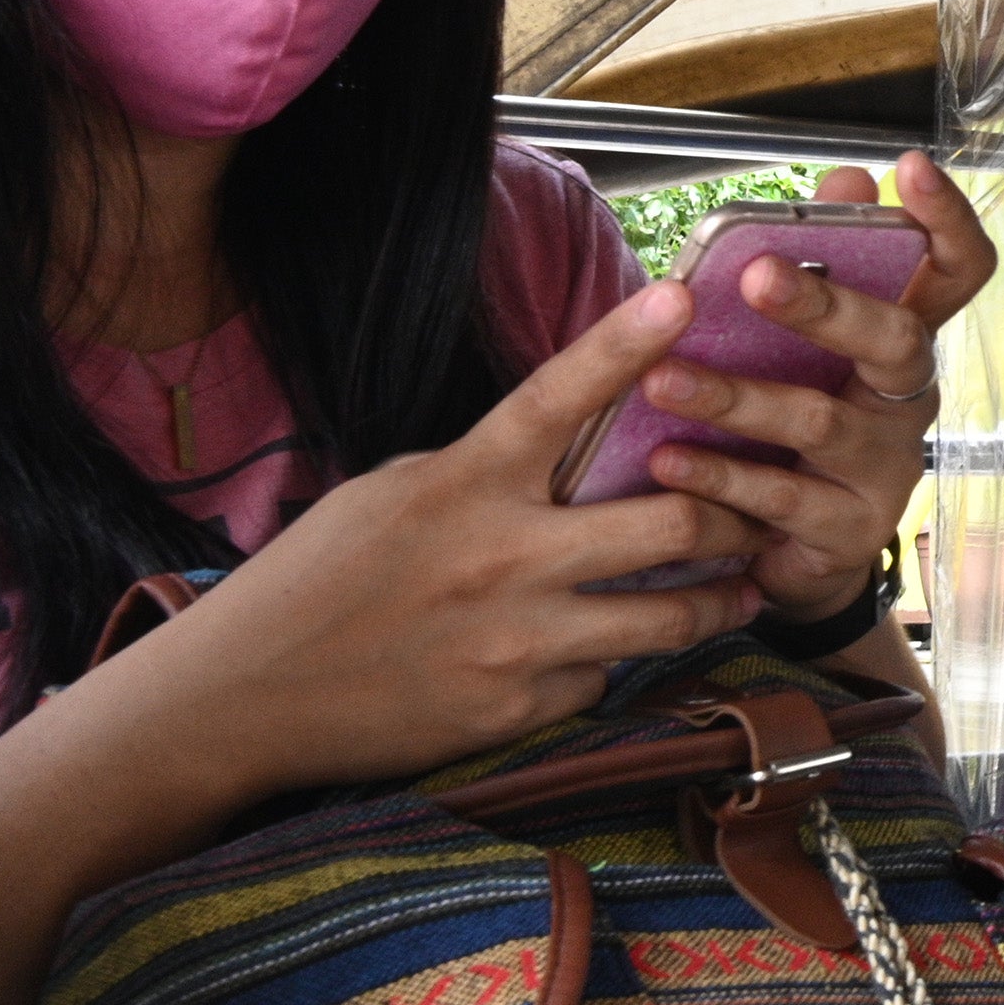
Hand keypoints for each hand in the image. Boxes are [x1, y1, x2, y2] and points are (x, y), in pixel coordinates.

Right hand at [145, 280, 770, 799]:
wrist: (240, 698)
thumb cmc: (317, 580)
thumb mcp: (393, 495)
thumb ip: (486, 471)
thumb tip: (573, 448)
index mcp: (463, 483)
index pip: (555, 396)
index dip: (622, 343)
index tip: (682, 296)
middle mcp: (501, 556)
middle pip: (671, 523)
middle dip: (737, 514)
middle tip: (763, 506)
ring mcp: (514, 639)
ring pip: (668, 616)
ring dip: (723, 599)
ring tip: (747, 585)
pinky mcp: (516, 708)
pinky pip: (605, 678)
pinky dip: (615, 661)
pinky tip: (614, 652)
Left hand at [629, 153, 997, 614]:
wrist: (797, 553)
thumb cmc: (797, 426)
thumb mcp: (810, 349)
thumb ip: (824, 266)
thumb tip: (847, 177)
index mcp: (903, 343)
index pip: (959, 272)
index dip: (947, 218)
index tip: (911, 165)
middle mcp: (909, 402)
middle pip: (898, 341)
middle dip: (828, 305)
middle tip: (755, 274)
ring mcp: (886, 470)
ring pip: (820, 423)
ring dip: (737, 398)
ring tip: (663, 380)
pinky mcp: (849, 532)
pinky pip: (781, 501)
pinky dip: (718, 478)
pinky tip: (666, 460)